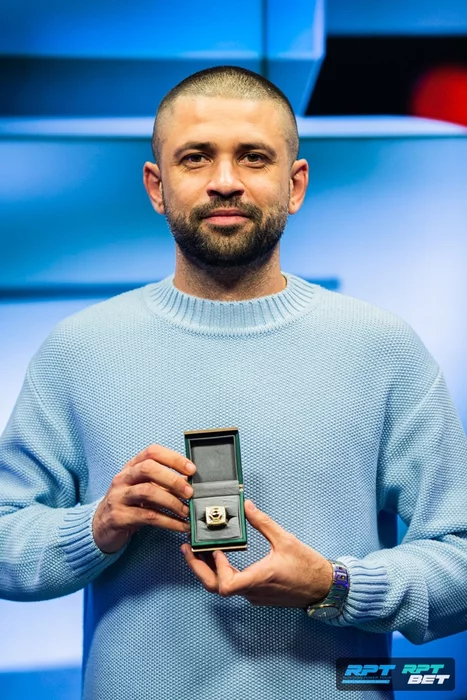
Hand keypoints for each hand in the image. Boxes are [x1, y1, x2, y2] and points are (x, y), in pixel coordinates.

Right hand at [92, 444, 195, 553]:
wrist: (100, 528)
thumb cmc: (128, 505)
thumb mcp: (143, 489)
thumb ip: (162, 483)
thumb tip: (190, 482)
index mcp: (131, 467)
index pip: (152, 452)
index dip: (173, 458)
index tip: (191, 469)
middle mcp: (123, 478)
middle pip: (148, 468)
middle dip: (173, 479)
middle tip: (189, 492)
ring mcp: (118, 497)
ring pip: (147, 491)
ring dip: (172, 501)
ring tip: (186, 511)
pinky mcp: (118, 517)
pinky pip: (147, 517)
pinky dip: (168, 521)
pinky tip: (180, 526)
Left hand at [181, 500, 332, 606]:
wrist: (323, 587)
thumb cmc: (307, 566)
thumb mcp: (285, 539)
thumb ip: (263, 522)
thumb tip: (246, 505)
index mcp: (259, 579)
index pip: (225, 585)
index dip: (216, 568)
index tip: (215, 549)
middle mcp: (253, 591)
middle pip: (216, 588)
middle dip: (198, 568)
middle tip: (188, 550)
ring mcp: (254, 595)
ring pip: (223, 588)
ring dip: (209, 570)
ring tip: (200, 550)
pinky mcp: (258, 594)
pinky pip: (234, 586)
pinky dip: (223, 572)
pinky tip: (220, 558)